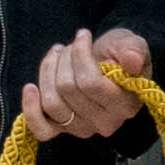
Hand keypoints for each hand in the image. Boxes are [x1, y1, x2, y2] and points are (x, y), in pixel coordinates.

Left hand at [23, 25, 151, 137]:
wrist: (110, 65)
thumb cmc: (120, 54)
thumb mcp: (132, 44)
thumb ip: (134, 50)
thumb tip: (132, 61)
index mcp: (125, 105)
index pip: (91, 83)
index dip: (80, 54)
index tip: (82, 35)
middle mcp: (105, 123)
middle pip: (67, 89)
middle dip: (64, 59)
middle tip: (69, 46)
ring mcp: (83, 129)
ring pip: (51, 102)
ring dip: (48, 72)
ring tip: (56, 55)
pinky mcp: (63, 130)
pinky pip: (41, 129)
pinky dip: (31, 109)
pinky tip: (30, 88)